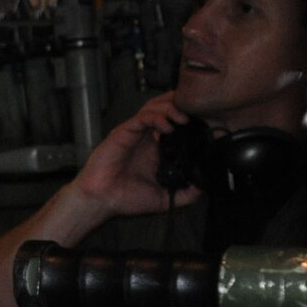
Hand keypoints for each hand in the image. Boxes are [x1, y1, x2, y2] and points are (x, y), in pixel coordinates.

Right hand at [68, 91, 202, 219]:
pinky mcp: (123, 133)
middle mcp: (144, 138)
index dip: (186, 119)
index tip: (203, 123)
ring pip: (153, 108)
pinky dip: (156, 117)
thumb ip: (185, 194)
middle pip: (163, 109)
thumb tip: (203, 189)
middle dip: (179, 106)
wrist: (102, 200)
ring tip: (183, 117)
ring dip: (170, 108)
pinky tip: (167, 126)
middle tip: (195, 112)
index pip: (172, 124)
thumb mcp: (163, 199)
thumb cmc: (125, 199)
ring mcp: (133, 134)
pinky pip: (141, 118)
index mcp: (154, 149)